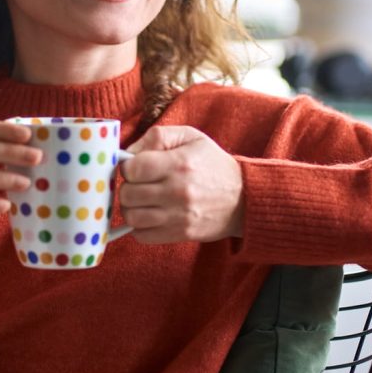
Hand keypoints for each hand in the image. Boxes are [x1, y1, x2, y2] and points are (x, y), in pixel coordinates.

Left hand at [118, 125, 244, 243]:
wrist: (244, 197)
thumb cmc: (212, 163)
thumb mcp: (190, 137)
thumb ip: (158, 136)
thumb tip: (127, 152)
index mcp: (179, 164)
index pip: (132, 168)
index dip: (128, 167)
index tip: (136, 167)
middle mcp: (178, 191)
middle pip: (128, 194)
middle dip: (128, 187)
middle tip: (139, 184)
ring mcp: (179, 216)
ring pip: (131, 216)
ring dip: (131, 208)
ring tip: (142, 200)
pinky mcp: (180, 234)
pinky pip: (142, 235)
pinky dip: (140, 226)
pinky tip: (150, 215)